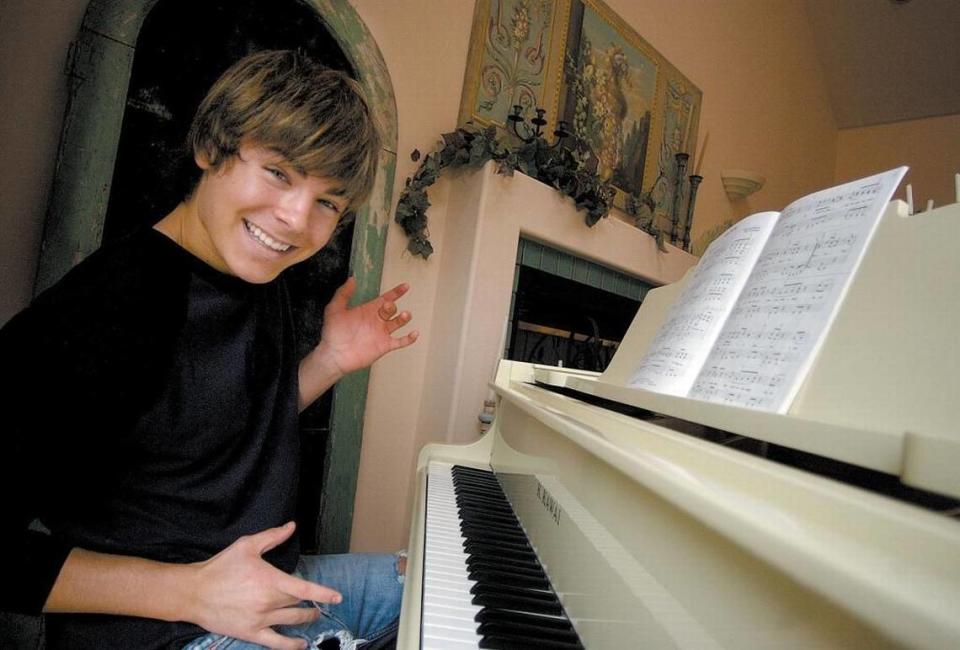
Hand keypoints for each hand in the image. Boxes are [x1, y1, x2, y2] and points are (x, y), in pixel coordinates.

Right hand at [188, 522, 339, 649]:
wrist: (194, 592)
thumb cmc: (221, 567)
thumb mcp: (247, 546)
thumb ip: (272, 536)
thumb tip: (291, 526)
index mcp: (271, 580)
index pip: (305, 589)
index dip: (324, 593)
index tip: (338, 597)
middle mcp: (269, 602)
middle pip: (299, 605)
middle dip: (310, 604)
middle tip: (316, 603)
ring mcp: (260, 620)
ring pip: (292, 622)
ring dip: (305, 619)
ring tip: (312, 617)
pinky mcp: (251, 634)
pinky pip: (277, 644)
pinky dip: (292, 645)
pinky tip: (301, 644)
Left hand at [319, 276, 417, 375]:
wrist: (334, 354)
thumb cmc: (333, 333)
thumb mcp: (335, 309)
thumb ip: (343, 293)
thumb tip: (352, 279)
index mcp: (368, 310)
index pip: (386, 298)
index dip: (396, 292)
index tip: (405, 286)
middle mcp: (377, 320)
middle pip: (392, 309)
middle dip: (391, 306)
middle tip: (386, 307)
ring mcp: (381, 333)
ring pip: (398, 323)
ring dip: (403, 318)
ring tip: (404, 315)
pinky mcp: (384, 346)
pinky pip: (400, 342)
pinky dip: (409, 338)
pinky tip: (414, 333)